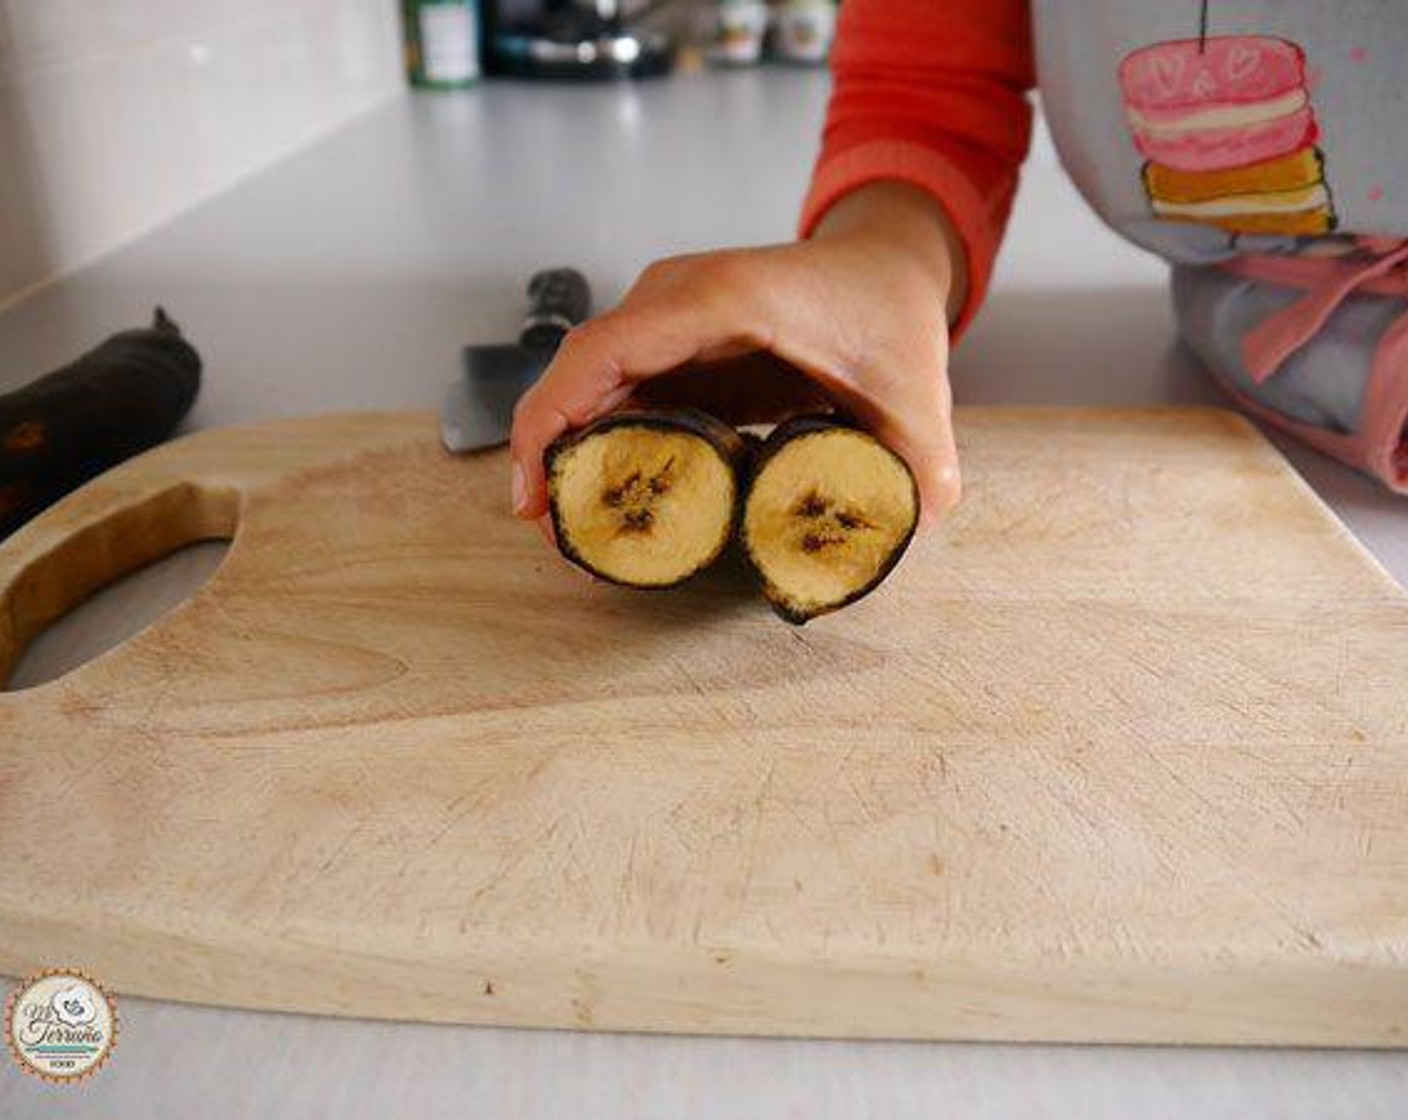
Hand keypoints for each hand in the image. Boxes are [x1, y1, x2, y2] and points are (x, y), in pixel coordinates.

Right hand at [509, 182, 965, 529]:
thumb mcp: (918, 401)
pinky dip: (604, 447)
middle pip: (580, 375)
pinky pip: (618, 397)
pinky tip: (609, 502)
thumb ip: (918, 475)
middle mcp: (677, 299)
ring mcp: (667, 321)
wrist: (885, 267)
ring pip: (591, 388)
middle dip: (551, 456)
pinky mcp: (672, 350)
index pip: (604, 352)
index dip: (553, 419)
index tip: (536, 492)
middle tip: (556, 538)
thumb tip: (891, 540)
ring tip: (577, 533)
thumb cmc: (889, 312)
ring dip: (573, 456)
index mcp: (723, 300)